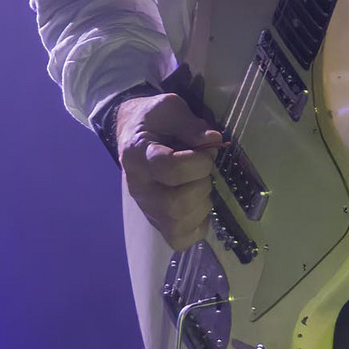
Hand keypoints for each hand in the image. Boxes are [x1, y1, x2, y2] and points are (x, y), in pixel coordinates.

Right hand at [115, 93, 223, 250]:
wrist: (133, 132)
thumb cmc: (154, 120)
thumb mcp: (170, 108)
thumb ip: (191, 124)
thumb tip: (215, 141)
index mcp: (138, 154)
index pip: (168, 169)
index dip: (198, 162)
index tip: (207, 149)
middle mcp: (139, 187)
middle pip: (174, 205)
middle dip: (201, 185)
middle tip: (204, 169)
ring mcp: (147, 208)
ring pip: (178, 225)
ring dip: (201, 204)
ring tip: (200, 185)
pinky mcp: (158, 222)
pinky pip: (181, 239)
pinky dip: (198, 225)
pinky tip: (199, 204)